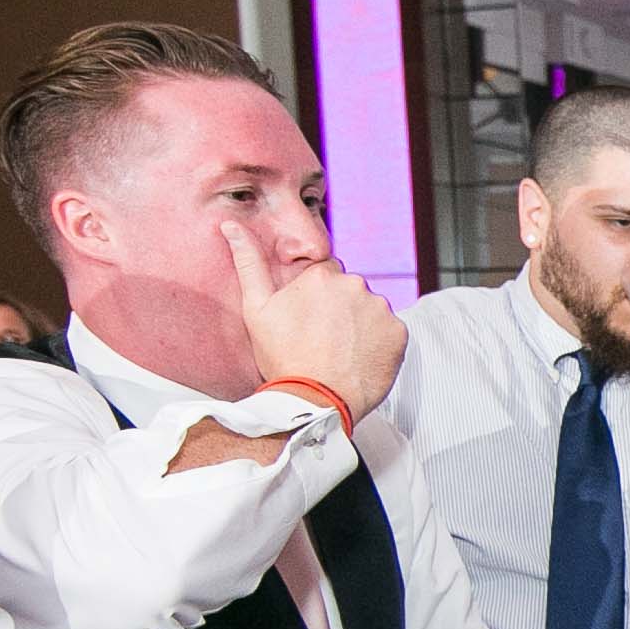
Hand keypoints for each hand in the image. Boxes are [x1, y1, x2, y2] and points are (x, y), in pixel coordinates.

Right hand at [219, 220, 405, 425]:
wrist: (314, 402)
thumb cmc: (284, 359)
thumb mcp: (256, 309)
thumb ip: (248, 263)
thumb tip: (231, 226)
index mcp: (322, 276)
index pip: (325, 277)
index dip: (316, 301)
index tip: (309, 322)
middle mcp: (355, 285)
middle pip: (349, 292)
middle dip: (340, 310)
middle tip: (323, 340)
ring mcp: (380, 308)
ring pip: (370, 311)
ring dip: (360, 326)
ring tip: (340, 352)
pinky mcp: (399, 332)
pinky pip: (389, 332)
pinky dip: (378, 343)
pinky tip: (358, 359)